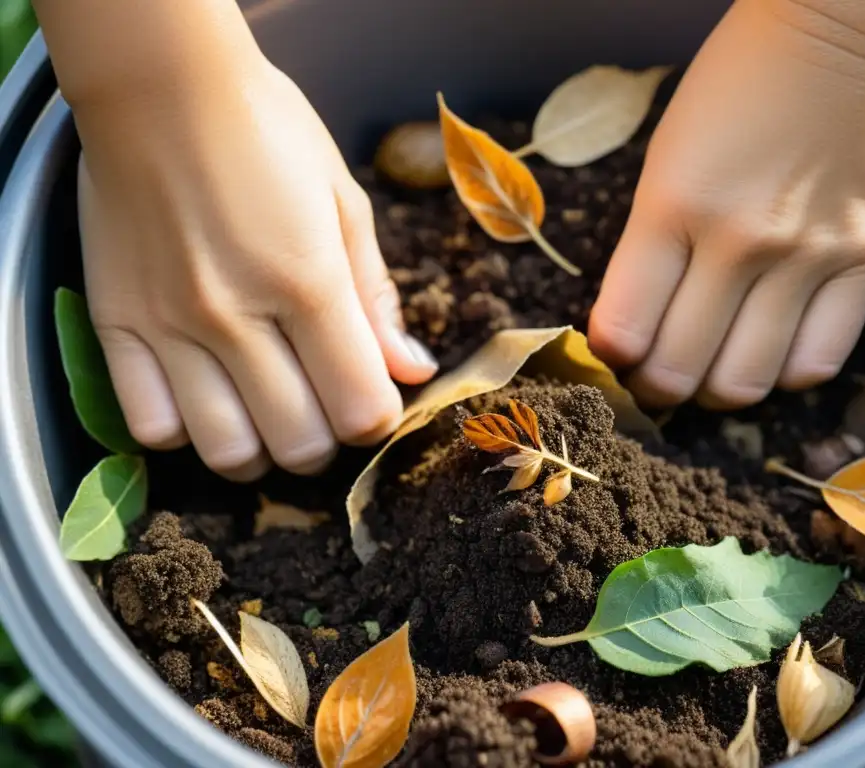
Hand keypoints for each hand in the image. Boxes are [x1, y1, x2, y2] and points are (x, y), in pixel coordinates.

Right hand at [76, 60, 436, 480]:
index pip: (361, 408)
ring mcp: (170, 326)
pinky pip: (150, 426)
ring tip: (266, 412)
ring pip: (227, 452)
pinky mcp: (115, 325)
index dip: (378, 418)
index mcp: (308, 282)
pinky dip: (186, 433)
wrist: (159, 86)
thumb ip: (377, 298)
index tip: (372, 396)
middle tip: (323, 404)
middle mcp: (238, 317)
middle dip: (328, 439)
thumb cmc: (268, 134)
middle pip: (301, 445)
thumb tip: (411, 372)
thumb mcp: (343, 203)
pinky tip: (205, 399)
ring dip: (262, 449)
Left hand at [589, 0, 864, 409]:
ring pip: (747, 383)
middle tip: (660, 378)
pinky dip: (784, 373)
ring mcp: (809, 254)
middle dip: (658, 389)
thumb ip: (649, 250)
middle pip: (680, 371)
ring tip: (716, 369)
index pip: (623, 330)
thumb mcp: (664, 162)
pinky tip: (773, 349)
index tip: (617, 357)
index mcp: (672, 207)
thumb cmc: (733, 93)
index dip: (612, 361)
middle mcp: (740, 240)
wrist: (839, 34)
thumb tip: (635, 333)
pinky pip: (819, 362)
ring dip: (719, 391)